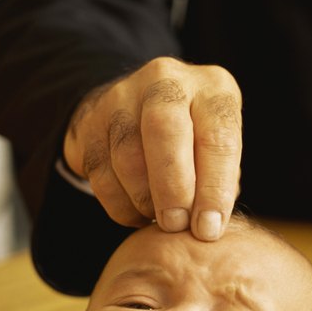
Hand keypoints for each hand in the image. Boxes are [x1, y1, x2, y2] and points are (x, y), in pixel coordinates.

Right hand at [63, 57, 241, 240]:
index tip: (209, 229)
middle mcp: (167, 81)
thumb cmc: (196, 140)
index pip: (218, 136)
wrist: (139, 110)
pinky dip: (121, 204)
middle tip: (177, 225)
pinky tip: (137, 212)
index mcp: (212, 88)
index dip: (214, 189)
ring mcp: (123, 96)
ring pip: (128, 156)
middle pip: (165, 131)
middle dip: (173, 188)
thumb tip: (208, 223)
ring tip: (160, 219)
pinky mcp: (91, 121)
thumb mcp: (219, 148)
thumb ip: (220, 180)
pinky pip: (101, 173)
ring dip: (144, 199)